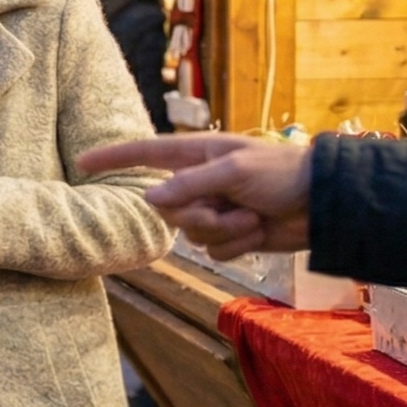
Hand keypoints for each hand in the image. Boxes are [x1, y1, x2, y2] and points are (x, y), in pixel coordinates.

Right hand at [76, 134, 310, 260]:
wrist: (324, 204)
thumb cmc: (283, 174)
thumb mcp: (234, 170)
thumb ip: (189, 184)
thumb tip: (148, 198)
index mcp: (198, 155)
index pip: (146, 154)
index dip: (113, 158)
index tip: (82, 162)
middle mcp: (200, 183)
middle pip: (169, 209)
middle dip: (199, 215)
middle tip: (230, 207)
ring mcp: (214, 210)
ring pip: (191, 234)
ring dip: (225, 231)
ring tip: (253, 217)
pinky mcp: (230, 236)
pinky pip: (214, 252)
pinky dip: (238, 245)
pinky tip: (259, 231)